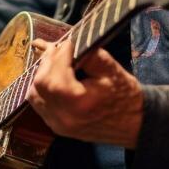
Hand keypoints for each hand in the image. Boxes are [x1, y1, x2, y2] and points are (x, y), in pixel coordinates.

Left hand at [27, 39, 143, 148]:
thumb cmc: (125, 96)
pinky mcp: (57, 127)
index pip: (55, 74)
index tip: (68, 42)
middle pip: (40, 83)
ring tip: (55, 61)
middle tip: (59, 48)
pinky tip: (54, 76)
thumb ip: (87, 54)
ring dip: (42, 74)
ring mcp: (58, 124)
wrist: (134, 124)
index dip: (59, 54)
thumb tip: (67, 44)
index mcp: (78, 103)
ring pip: (34, 94)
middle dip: (47, 62)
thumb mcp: (112, 70)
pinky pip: (39, 104)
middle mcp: (63, 117)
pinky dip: (42, 88)